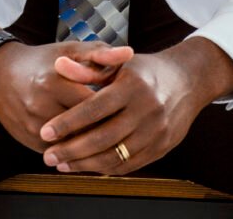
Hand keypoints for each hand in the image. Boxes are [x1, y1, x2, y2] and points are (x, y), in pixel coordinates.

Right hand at [0, 40, 133, 151]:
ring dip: (92, 145)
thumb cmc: (42, 60)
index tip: (129, 108)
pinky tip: (91, 148)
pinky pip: (58, 151)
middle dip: (107, 129)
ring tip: (114, 141)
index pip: (93, 104)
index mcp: (55, 81)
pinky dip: (74, 151)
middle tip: (127, 130)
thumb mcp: (70, 50)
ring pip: (72, 144)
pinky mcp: (28, 139)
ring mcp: (33, 125)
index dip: (114, 108)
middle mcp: (41, 105)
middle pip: (84, 127)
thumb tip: (130, 53)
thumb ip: (100, 53)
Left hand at [40, 38, 232, 173]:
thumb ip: (87, 69)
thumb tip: (58, 65)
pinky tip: (86, 167)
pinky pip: (128, 165)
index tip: (45, 132)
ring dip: (84, 165)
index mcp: (132, 85)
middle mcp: (146, 109)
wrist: (186, 81)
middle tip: (48, 156)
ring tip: (62, 164)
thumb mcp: (118, 63)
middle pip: (102, 138)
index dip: (67, 123)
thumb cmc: (145, 71)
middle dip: (71, 150)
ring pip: (114, 156)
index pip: (94, 109)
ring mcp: (156, 131)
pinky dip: (104, 169)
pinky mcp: (161, 148)